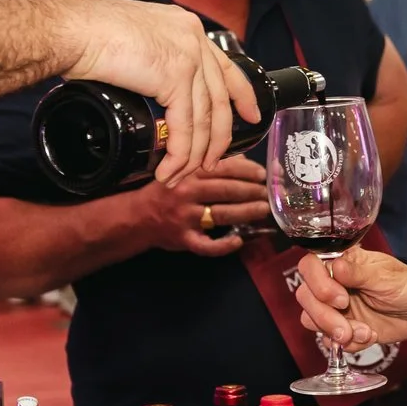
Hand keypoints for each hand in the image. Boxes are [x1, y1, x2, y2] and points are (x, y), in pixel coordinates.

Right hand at [63, 1, 258, 183]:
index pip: (224, 66)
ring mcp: (188, 55)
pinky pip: (185, 127)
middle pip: (220, 98)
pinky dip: (179, 154)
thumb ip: (153, 58)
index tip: (252, 116)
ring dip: (194, 154)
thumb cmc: (86, 32)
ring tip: (181, 175)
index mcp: (186, 27)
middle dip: (219, 137)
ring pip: (204, 118)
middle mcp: (193, 38)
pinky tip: (170, 169)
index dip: (241, 95)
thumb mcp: (134, 39)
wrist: (72, 30)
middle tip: (213, 161)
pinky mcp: (175, 76)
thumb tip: (154, 85)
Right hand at [132, 154, 271, 256]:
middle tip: (268, 193)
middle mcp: (187, 193)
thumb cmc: (166, 191)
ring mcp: (186, 217)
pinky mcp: (184, 239)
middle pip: (226, 191)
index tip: (263, 174)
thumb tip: (243, 160)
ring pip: (222, 215)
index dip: (247, 171)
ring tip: (263, 210)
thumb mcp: (183, 171)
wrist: (138, 216)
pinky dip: (223, 245)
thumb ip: (210, 165)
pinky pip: (206, 246)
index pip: (223, 168)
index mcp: (188, 173)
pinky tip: (238, 241)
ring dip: (246, 213)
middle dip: (252, 191)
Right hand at [295, 243, 406, 348]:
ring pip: (311, 320)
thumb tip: (335, 266)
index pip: (309, 266)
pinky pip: (328, 340)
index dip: (318, 284)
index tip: (342, 299)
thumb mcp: (386, 278)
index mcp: (342, 263)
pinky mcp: (342, 328)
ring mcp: (335, 308)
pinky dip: (348, 344)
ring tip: (364, 333)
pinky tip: (369, 337)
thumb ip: (359, 274)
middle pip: (306, 297)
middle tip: (347, 326)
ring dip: (334, 331)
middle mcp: (333, 283)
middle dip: (325, 316)